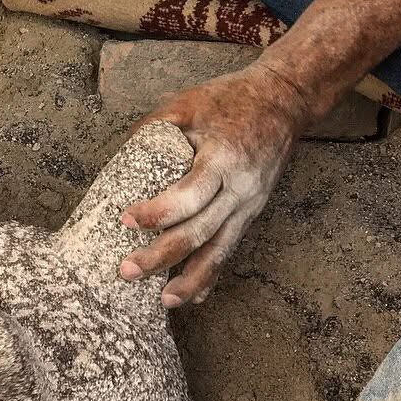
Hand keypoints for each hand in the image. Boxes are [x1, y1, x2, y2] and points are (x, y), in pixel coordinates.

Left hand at [119, 61, 308, 306]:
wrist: (284, 101)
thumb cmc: (232, 99)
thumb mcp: (189, 102)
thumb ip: (153, 128)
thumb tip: (115, 157)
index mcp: (224, 159)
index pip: (189, 195)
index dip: (158, 212)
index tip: (126, 220)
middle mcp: (240, 189)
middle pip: (201, 232)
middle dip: (162, 256)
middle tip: (127, 271)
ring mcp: (249, 205)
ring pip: (220, 251)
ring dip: (191, 280)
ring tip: (164, 301)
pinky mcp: (251, 213)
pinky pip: (230, 249)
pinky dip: (212, 275)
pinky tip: (194, 296)